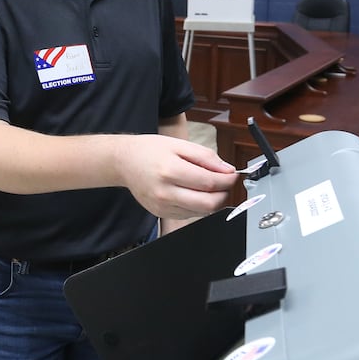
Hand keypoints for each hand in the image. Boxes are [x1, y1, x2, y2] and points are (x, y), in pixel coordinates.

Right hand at [117, 134, 237, 219]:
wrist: (125, 162)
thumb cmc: (150, 150)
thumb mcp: (180, 144)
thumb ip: (206, 157)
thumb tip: (227, 170)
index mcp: (170, 171)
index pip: (209, 183)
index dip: (227, 180)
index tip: (233, 175)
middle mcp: (165, 192)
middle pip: (208, 203)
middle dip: (224, 194)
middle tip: (226, 183)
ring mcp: (162, 206)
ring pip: (201, 212)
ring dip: (212, 200)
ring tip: (210, 185)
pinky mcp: (161, 214)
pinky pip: (189, 215)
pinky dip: (199, 205)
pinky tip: (194, 192)